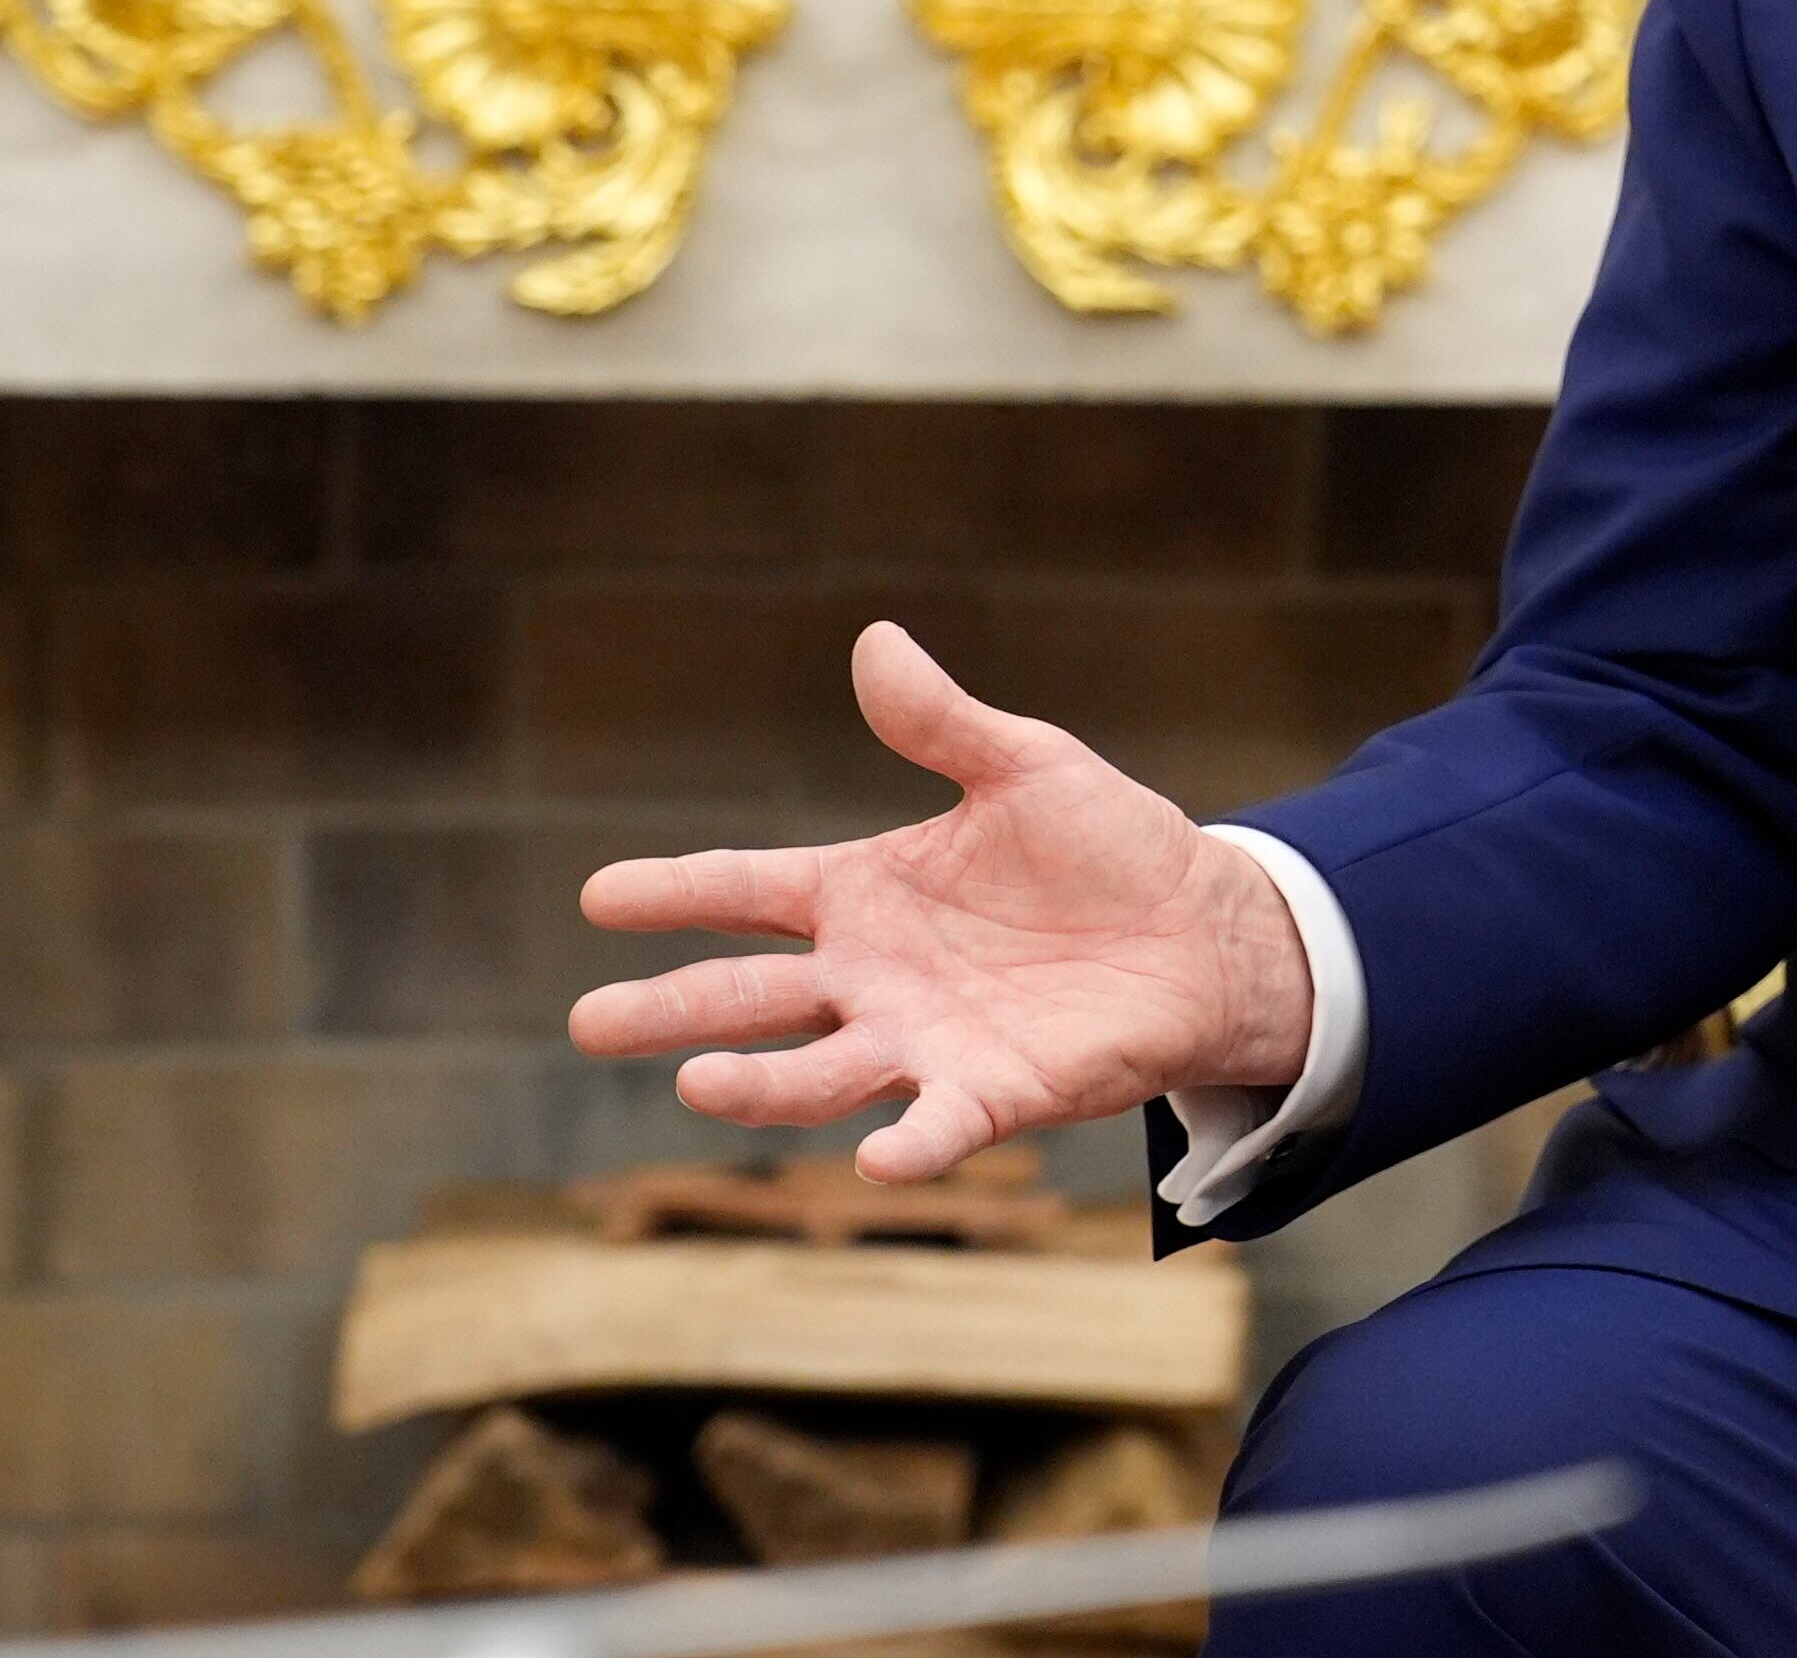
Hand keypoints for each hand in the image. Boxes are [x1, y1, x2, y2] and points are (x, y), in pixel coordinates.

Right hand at [570, 622, 1317, 1183]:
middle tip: (591, 1021)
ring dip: (759, 1083)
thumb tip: (874, 640)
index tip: (597, 896)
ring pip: (819, 1072)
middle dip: (671, 1011)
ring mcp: (924, 1042)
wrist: (1204, 928)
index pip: (746, 890)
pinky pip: (941, 1125)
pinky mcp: (995, 1092)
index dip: (675, 893)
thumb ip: (943, 722)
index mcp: (863, 893)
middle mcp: (872, 977)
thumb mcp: (1026, 766)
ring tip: (697, 1083)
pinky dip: (908, 1143)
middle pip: (751, 996)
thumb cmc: (1106, 848)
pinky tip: (877, 1157)